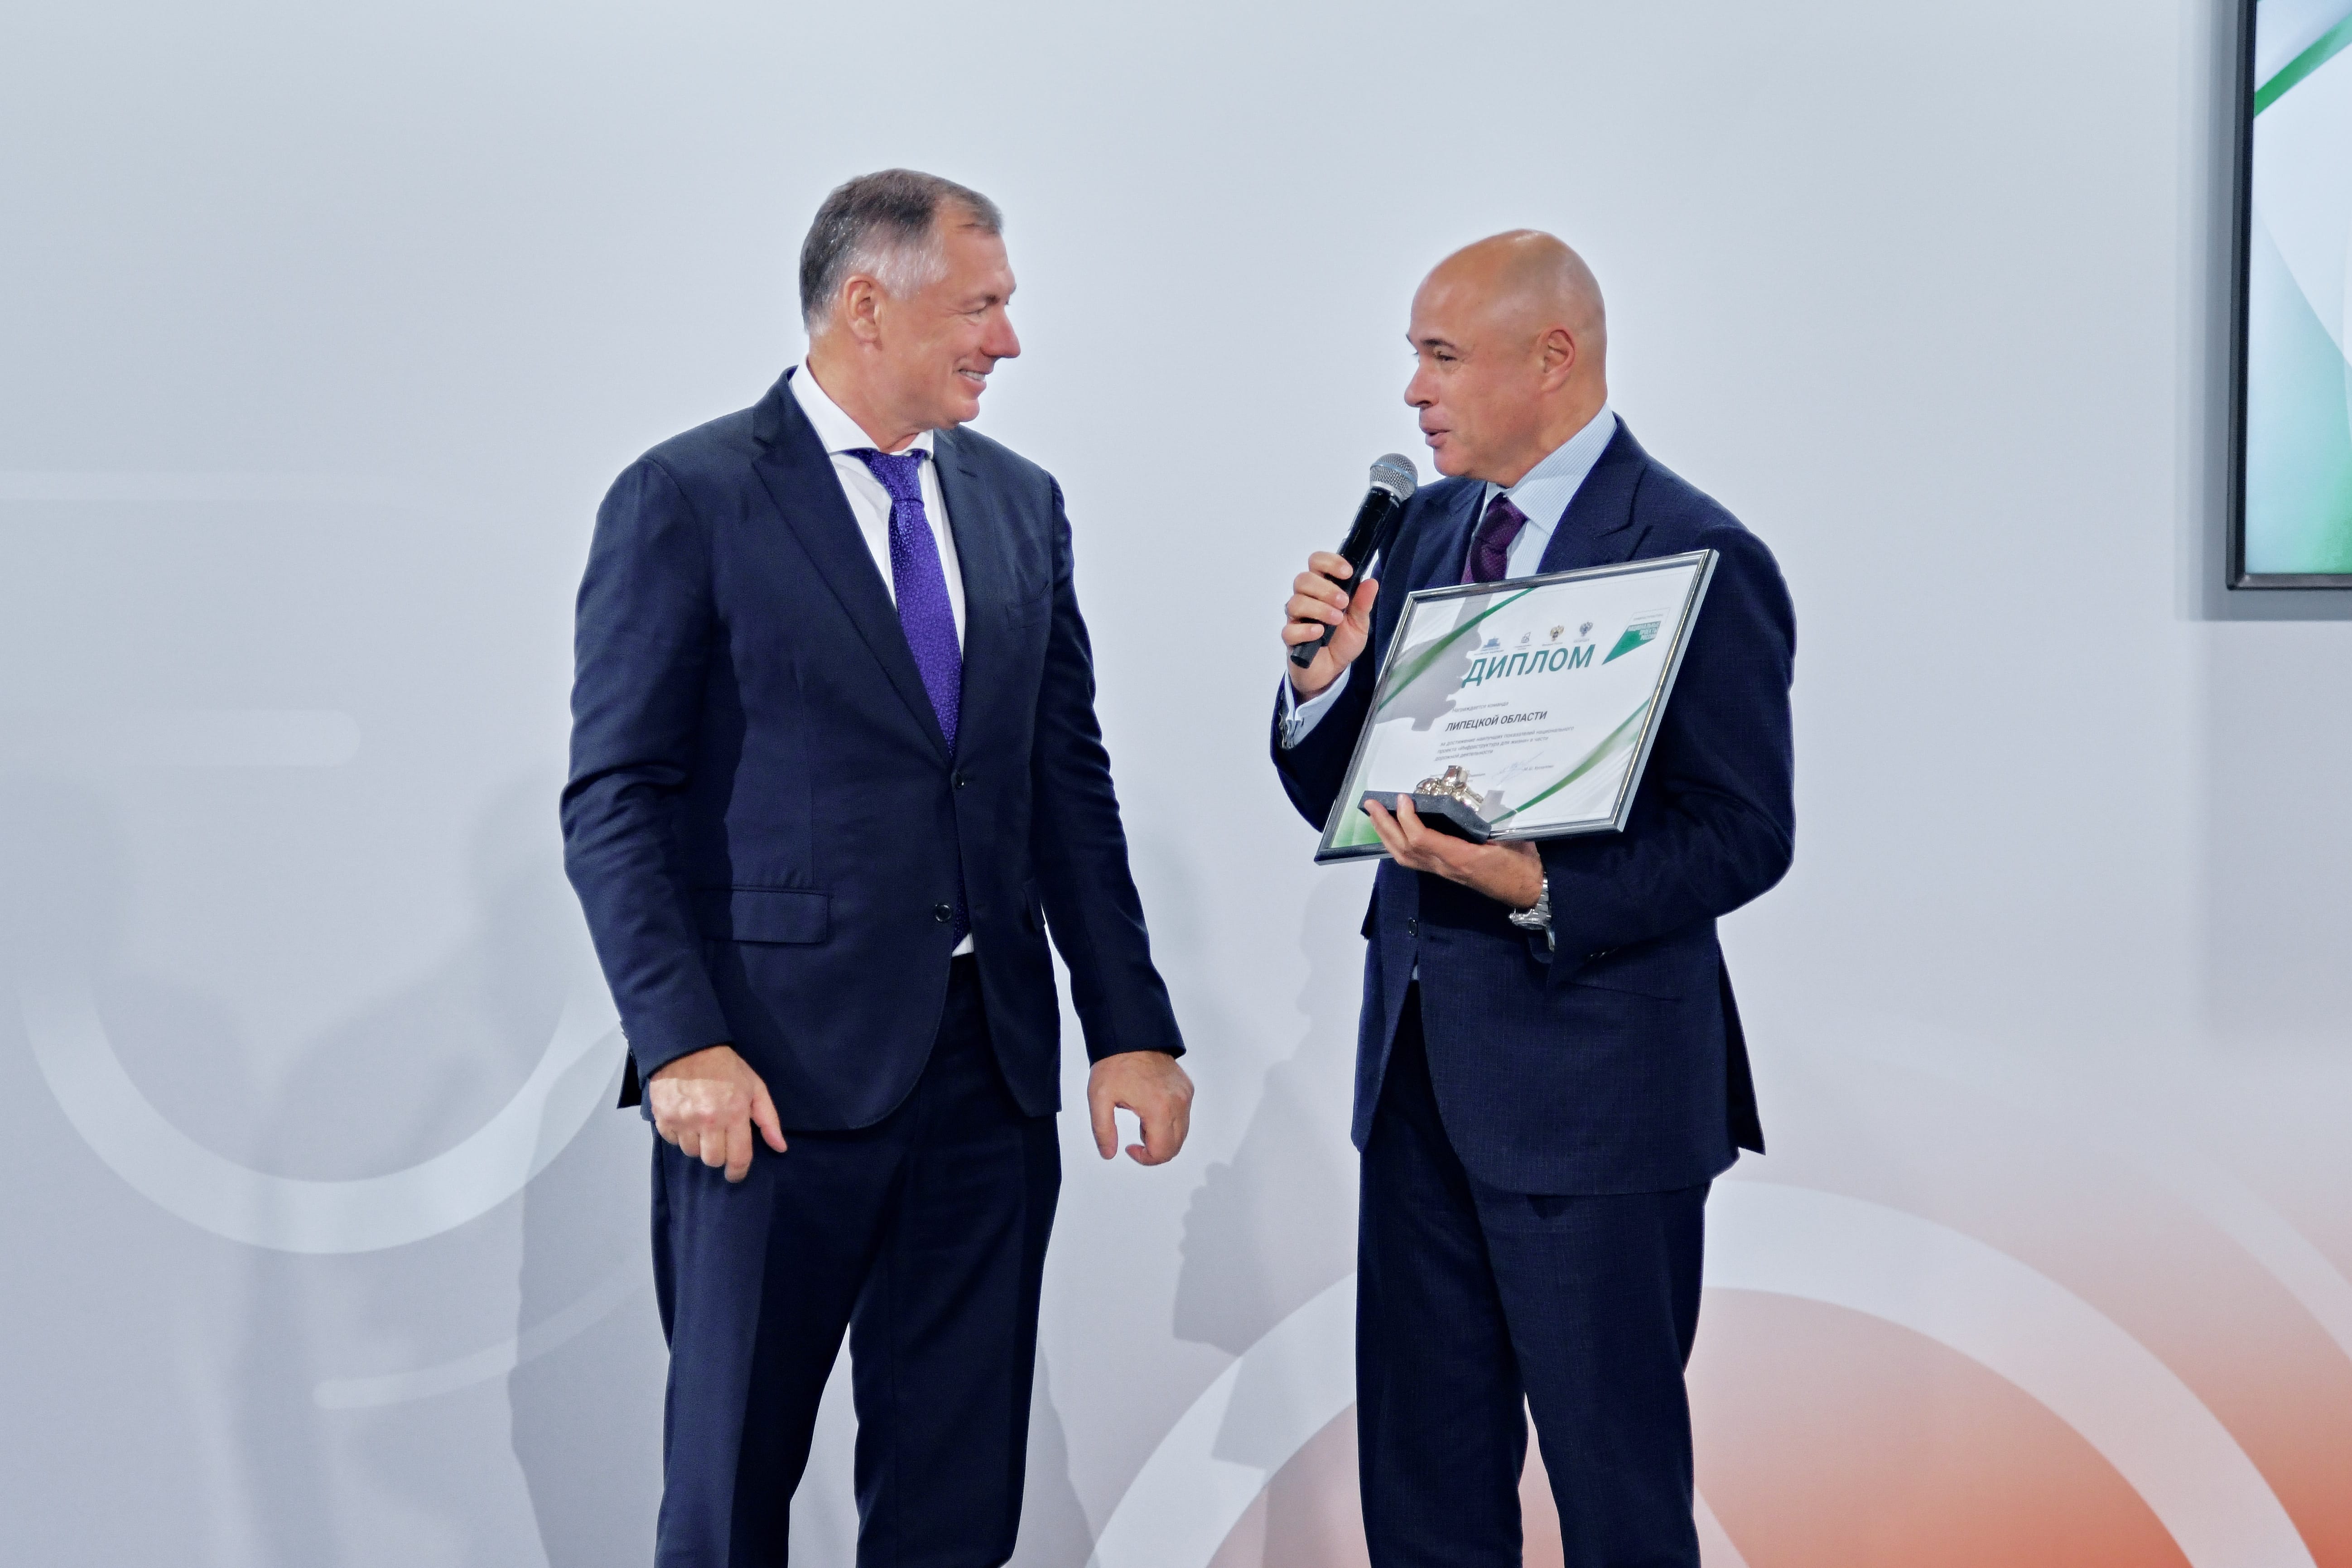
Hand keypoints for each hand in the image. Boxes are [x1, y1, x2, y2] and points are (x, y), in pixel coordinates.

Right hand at [647, 1044, 786, 1181]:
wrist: (686, 1047)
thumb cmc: (726, 1067)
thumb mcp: (755, 1087)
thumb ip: (768, 1119)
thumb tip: (780, 1148)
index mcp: (734, 1114)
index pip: (738, 1157)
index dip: (738, 1172)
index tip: (736, 1174)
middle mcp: (708, 1121)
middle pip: (713, 1160)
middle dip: (718, 1155)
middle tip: (719, 1140)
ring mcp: (683, 1120)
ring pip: (692, 1153)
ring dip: (698, 1145)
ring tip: (702, 1125)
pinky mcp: (663, 1118)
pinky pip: (673, 1141)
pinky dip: (680, 1135)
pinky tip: (686, 1119)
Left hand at [1086, 1050, 1193, 1165]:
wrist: (1131, 1035)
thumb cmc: (1115, 1063)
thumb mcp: (1099, 1099)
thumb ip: (1103, 1131)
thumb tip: (1109, 1153)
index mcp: (1158, 1108)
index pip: (1162, 1152)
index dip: (1145, 1159)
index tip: (1130, 1149)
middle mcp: (1178, 1103)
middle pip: (1175, 1147)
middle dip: (1155, 1152)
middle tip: (1136, 1142)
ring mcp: (1185, 1095)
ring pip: (1182, 1133)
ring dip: (1163, 1138)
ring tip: (1142, 1123)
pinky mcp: (1187, 1088)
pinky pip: (1184, 1116)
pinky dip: (1171, 1123)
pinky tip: (1151, 1111)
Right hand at [1282, 551, 1378, 696]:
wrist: (1332, 671)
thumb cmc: (1342, 642)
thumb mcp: (1360, 623)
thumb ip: (1363, 603)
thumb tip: (1371, 582)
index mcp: (1322, 589)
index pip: (1317, 563)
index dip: (1330, 562)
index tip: (1347, 573)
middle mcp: (1306, 599)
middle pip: (1303, 580)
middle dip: (1325, 588)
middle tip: (1343, 602)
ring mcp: (1296, 618)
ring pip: (1296, 602)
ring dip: (1319, 609)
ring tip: (1336, 619)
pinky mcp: (1291, 639)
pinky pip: (1290, 629)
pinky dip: (1306, 630)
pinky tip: (1319, 633)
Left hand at [1364, 795, 1545, 909]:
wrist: (1528, 889)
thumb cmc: (1521, 863)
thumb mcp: (1506, 837)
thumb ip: (1482, 822)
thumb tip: (1462, 801)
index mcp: (1460, 858)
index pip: (1421, 839)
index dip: (1407, 818)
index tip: (1403, 798)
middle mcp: (1445, 867)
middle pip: (1404, 848)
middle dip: (1384, 826)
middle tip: (1371, 804)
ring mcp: (1443, 872)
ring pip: (1404, 857)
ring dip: (1386, 836)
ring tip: (1376, 816)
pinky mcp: (1445, 872)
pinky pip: (1414, 860)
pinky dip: (1398, 845)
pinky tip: (1394, 833)